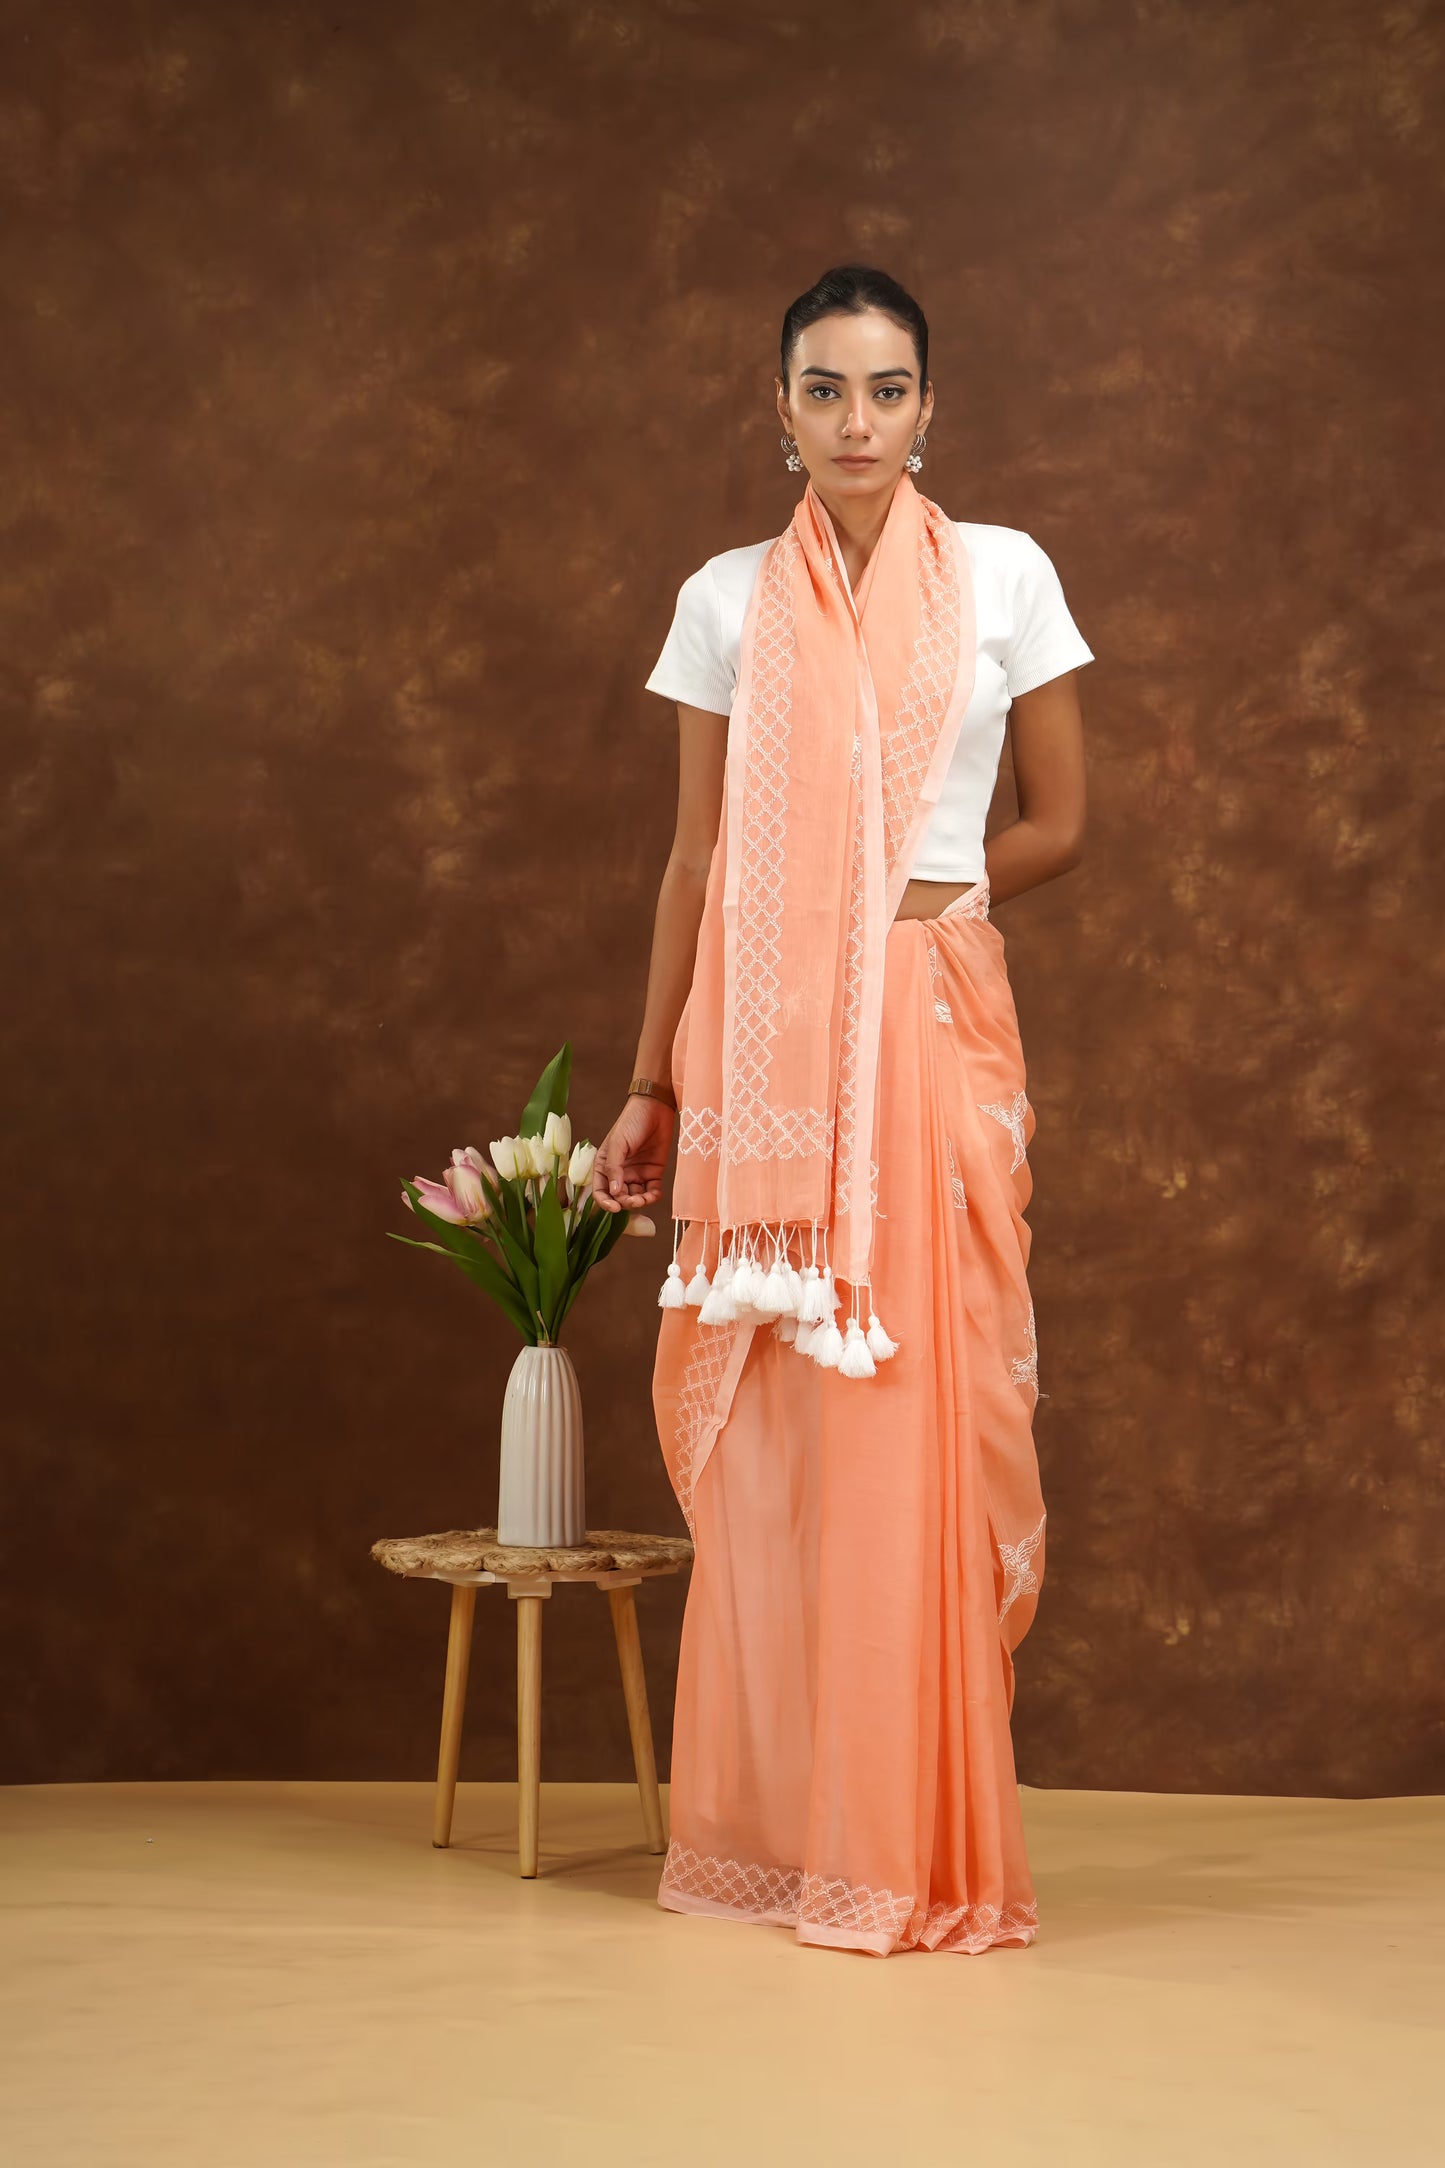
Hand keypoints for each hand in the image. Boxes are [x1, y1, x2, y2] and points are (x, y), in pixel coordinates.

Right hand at [592, 1095, 674, 1212]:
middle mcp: (620, 1173)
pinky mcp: (653, 1172)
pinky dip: (653, 1196)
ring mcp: (636, 1173)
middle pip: (619, 1197)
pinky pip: (651, 1191)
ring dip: (639, 1202)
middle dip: (625, 1203)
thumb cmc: (631, 1122)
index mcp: (605, 1165)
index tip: (615, 1208)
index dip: (606, 1203)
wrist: (655, 1108)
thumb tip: (613, 1192)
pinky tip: (655, 1194)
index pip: (601, 1191)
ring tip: (645, 1198)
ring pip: (635, 1197)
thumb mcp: (618, 1144)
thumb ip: (614, 1168)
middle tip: (634, 1200)